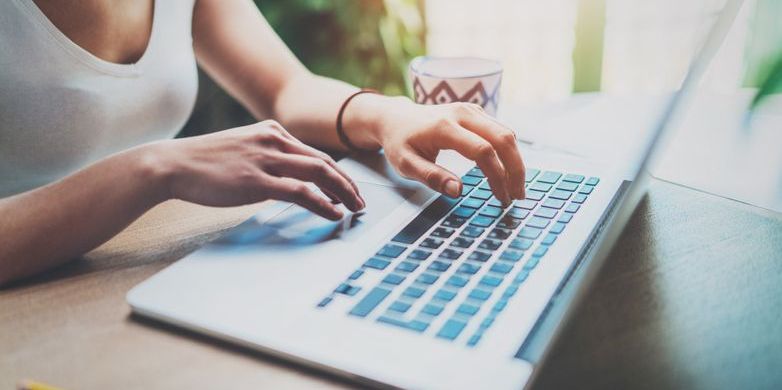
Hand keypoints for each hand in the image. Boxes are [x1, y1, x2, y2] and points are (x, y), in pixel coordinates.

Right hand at [151, 120, 363, 219]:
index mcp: (272, 132)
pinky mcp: (258, 180)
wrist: (173, 164)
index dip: (338, 174)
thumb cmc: (204, 162)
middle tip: (361, 202)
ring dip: (343, 192)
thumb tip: (287, 178)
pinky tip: (334, 213)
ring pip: (319, 173)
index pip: (315, 153)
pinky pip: (302, 191)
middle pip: (324, 162)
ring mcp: (267, 159)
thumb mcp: (242, 149)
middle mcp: (274, 140)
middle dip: (348, 184)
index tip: (349, 189)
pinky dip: (323, 203)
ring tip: (355, 209)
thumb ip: (266, 156)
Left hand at [366, 98, 525, 203]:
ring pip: (506, 133)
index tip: (501, 198)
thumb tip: (458, 191)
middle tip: (518, 195)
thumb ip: (431, 177)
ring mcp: (471, 110)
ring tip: (515, 187)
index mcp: (444, 127)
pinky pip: (500, 131)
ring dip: (515, 161)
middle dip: (516, 169)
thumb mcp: (406, 164)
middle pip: (503, 138)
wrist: (395, 117)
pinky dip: (508, 152)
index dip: (496, 176)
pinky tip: (506, 171)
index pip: (482, 151)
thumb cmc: (400, 142)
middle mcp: (462, 113)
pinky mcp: (476, 112)